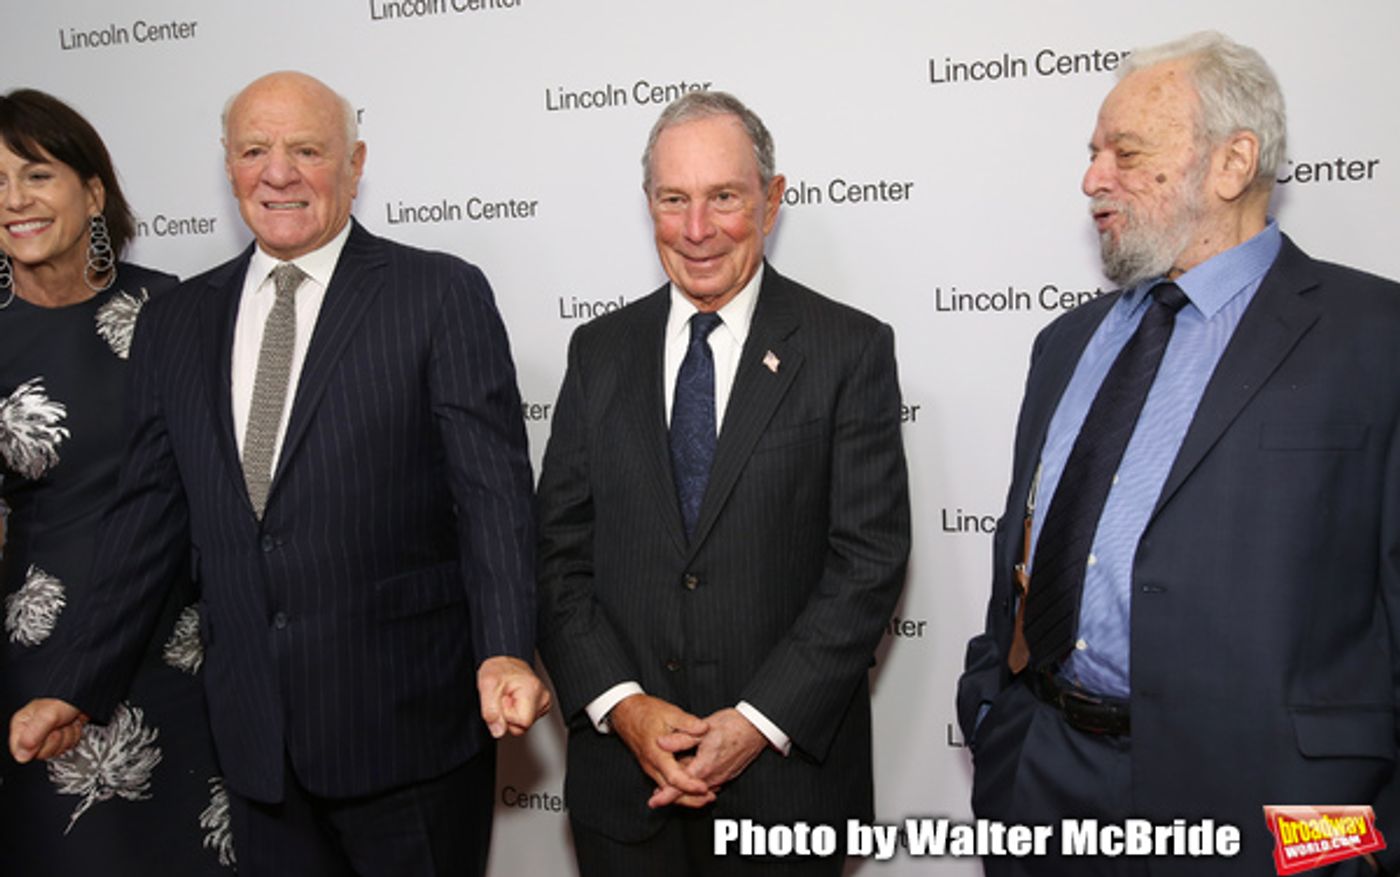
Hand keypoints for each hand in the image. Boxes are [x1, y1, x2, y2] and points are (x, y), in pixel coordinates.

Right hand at [10, 698, 88, 762]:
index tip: (46, 735)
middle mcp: (33, 730)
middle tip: (59, 725)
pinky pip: (68, 746)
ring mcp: (49, 734)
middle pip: (40, 753)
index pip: (21, 751)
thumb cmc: (67, 697)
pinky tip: (74, 725)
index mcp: (22, 724)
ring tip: (67, 722)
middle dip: (56, 740)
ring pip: (56, 750)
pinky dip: (74, 735)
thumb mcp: (48, 715)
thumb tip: (21, 755)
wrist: (88, 693)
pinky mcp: (63, 735)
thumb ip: (33, 735)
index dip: (37, 747)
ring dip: (67, 736)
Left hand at [477, 656, 551, 737]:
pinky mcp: (540, 706)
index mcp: (533, 691)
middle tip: (503, 699)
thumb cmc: (498, 670)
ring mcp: (543, 702)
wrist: (504, 663)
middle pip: (523, 727)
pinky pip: (525, 720)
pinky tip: (513, 700)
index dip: (507, 716)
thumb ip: (491, 711)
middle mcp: (543, 697)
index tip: (502, 700)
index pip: (522, 723)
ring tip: (508, 698)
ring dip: (511, 715)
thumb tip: (498, 731)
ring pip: (523, 725)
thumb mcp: (487, 685)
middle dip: (508, 716)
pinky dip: (516, 712)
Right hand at [608, 694, 712, 808]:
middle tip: (712, 797)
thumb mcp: (669, 713)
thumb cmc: (646, 712)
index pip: (673, 777)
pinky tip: (696, 784)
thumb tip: (704, 728)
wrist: (626, 713)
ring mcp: (651, 768)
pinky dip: (681, 787)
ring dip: (687, 796)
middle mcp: (652, 766)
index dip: (689, 785)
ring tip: (708, 795)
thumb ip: (687, 722)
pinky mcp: (653, 767)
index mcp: (656, 753)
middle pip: (670, 792)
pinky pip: (667, 783)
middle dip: (691, 798)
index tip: (704, 788)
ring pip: (668, 790)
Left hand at [665, 708, 765, 803]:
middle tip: (657, 796)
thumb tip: (660, 743)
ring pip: (699, 789)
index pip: (680, 786)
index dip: (665, 796)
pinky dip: (697, 785)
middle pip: (688, 792)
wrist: (757, 727)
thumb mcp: (704, 729)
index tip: (653, 802)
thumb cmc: (733, 725)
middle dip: (673, 795)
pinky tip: (692, 777)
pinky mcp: (727, 774)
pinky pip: (709, 784)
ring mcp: (722, 777)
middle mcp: (714, 776)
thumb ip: (681, 738)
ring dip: (685, 790)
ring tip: (669, 788)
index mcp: (705, 765)